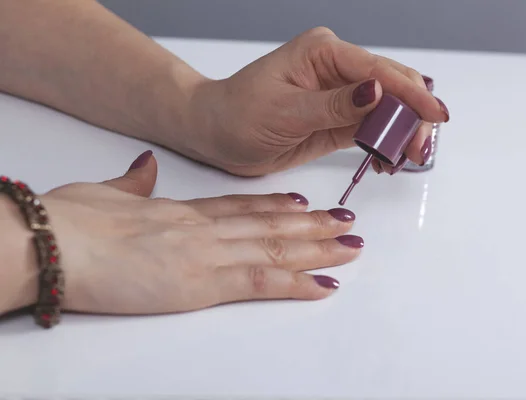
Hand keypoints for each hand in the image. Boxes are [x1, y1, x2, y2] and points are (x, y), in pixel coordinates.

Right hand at [35, 151, 362, 314]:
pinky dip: (296, 283)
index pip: (241, 205)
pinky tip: (324, 285)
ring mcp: (206, 253)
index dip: (277, 203)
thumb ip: (134, 184)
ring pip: (276, 246)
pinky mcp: (201, 283)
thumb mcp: (105, 193)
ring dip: (318, 248)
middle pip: (270, 223)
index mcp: (181, 210)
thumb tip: (146, 168)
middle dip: (313, 224)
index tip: (304, 201)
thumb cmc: (70, 221)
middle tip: (346, 221)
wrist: (52, 242)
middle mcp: (203, 228)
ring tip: (350, 245)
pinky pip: (260, 281)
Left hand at [185, 27, 449, 175]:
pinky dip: (385, 145)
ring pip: (388, 110)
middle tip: (417, 150)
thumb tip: (377, 91)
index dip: (411, 93)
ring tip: (403, 160)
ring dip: (402, 134)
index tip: (434, 115)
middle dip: (412, 117)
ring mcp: (340, 95)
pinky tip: (385, 160)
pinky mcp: (339, 120)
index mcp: (324, 52)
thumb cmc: (238, 113)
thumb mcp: (285, 111)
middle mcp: (337, 69)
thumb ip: (333, 105)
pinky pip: (373, 129)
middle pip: (393, 88)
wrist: (216, 135)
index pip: (379, 70)